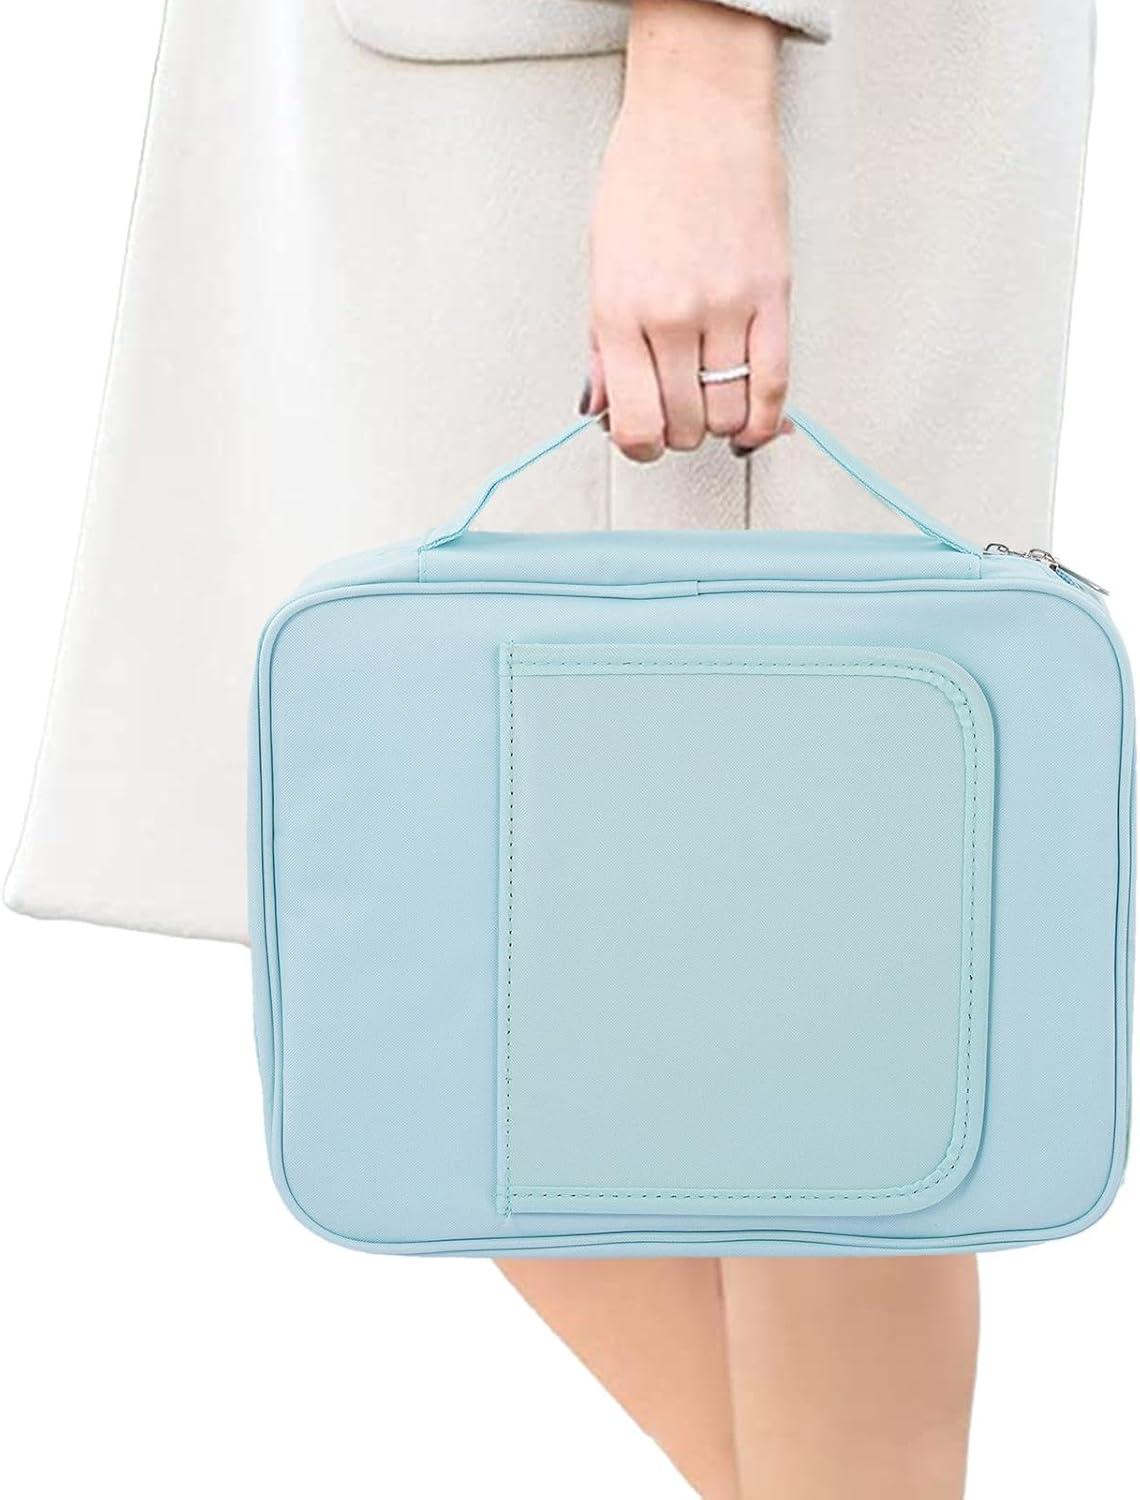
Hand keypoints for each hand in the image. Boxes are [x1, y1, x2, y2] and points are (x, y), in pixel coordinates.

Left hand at [586, 0, 791, 461]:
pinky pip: (774, 383)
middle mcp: (669, 316)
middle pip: (683, 425)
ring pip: (728, 413)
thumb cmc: (644, 176)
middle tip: (680, 412)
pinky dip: (766, 418)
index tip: (645, 441)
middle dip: (681, 432)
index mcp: (617, 312)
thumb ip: (601, 345)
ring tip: (715, 403)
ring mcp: (724, 307)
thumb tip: (600, 407)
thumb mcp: (600, 263)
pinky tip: (756, 425)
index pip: (633, 422)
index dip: (640, 448)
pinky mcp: (772, 293)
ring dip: (721, 424)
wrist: (698, 112)